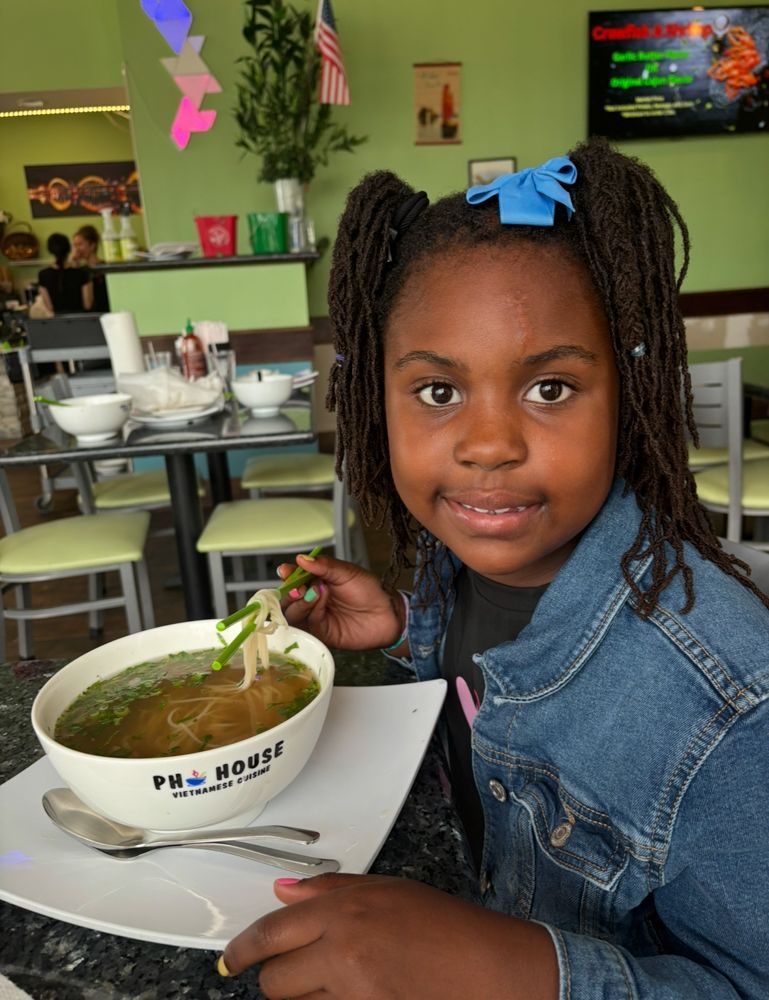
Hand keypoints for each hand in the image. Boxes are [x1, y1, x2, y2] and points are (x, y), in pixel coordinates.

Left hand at [221, 873, 557, 998]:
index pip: (270, 933)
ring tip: (336, 978)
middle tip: (289, 968)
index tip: (234, 955)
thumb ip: (331, 891)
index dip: (244, 948)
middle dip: (276, 975)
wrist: (487, 972)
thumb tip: (286, 891)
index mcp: (344, 913)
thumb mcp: (388, 890)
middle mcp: (342, 954)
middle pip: (274, 979)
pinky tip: (350, 992)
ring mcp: (352, 995)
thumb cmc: (447, 929)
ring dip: (305, 994)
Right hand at [278, 554, 405, 651]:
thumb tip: (302, 558)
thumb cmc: (369, 591)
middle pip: (288, 598)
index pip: (294, 578)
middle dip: (291, 591)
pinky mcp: (320, 634)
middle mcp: (311, 600)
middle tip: (299, 587)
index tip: (285, 571)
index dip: (288, 575)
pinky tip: (319, 607)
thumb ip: (324, 566)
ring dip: (300, 602)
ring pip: (293, 613)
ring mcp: (314, 618)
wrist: (386, 614)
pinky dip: (310, 615)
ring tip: (316, 593)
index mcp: (316, 582)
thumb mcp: (347, 572)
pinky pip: (306, 626)